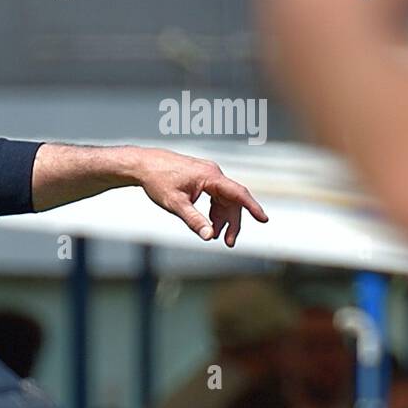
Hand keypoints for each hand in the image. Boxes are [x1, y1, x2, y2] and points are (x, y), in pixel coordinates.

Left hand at [136, 148, 267, 246]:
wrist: (143, 165)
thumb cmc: (157, 181)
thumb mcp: (175, 204)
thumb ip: (193, 220)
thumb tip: (209, 236)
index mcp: (210, 177)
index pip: (238, 193)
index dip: (252, 207)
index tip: (264, 219)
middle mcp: (213, 173)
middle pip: (232, 201)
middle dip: (232, 222)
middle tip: (229, 243)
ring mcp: (208, 175)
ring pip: (223, 199)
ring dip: (222, 218)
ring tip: (215, 236)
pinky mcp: (201, 178)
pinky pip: (215, 196)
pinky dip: (214, 210)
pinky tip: (209, 222)